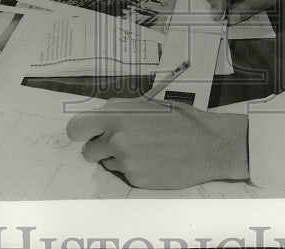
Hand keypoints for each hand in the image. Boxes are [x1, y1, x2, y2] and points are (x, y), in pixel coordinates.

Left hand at [65, 98, 248, 189]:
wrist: (208, 144)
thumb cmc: (181, 120)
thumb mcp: (148, 105)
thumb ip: (120, 111)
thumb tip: (101, 117)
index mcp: (117, 115)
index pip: (76, 128)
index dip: (82, 132)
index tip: (90, 134)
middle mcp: (117, 138)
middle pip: (88, 151)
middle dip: (101, 148)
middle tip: (121, 143)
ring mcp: (126, 161)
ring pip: (107, 164)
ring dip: (118, 159)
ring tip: (145, 149)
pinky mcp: (136, 179)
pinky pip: (124, 175)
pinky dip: (135, 170)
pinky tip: (154, 161)